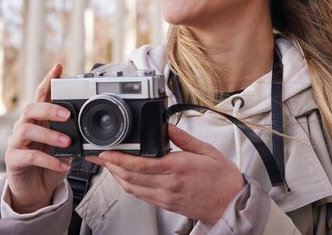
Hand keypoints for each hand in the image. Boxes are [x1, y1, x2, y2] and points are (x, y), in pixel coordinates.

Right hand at [4, 64, 72, 213]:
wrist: (35, 189)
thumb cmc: (51, 162)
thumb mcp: (64, 145)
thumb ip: (72, 131)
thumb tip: (88, 123)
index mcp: (38, 118)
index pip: (41, 95)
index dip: (48, 81)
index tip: (58, 68)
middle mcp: (24, 126)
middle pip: (30, 108)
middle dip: (49, 108)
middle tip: (68, 115)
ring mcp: (16, 142)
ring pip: (27, 129)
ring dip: (50, 134)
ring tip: (68, 141)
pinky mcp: (13, 160)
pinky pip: (29, 156)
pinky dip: (49, 159)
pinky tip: (63, 163)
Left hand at [86, 125, 244, 223]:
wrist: (231, 203)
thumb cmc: (222, 179)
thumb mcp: (206, 150)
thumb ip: (183, 138)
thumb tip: (166, 126)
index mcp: (178, 168)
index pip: (141, 164)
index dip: (120, 159)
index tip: (107, 152)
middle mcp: (168, 184)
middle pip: (130, 177)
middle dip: (111, 166)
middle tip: (99, 156)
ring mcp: (165, 197)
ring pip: (132, 188)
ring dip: (116, 176)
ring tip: (107, 164)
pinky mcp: (165, 205)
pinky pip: (141, 196)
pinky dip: (128, 186)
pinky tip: (124, 177)